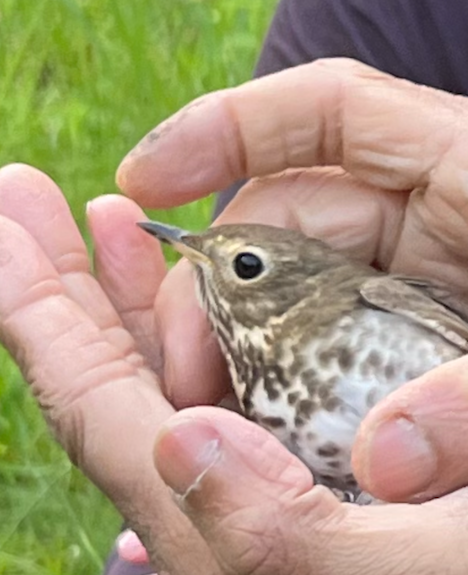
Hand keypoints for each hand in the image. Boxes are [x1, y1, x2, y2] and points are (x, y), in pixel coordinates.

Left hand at [0, 152, 467, 574]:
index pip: (95, 413)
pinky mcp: (284, 502)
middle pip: (103, 394)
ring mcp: (243, 516)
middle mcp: (210, 535)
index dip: (37, 313)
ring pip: (151, 394)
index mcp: (218, 551)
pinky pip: (203, 406)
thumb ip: (278, 534)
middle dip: (56, 288)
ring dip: (117, 300)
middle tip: (13, 197)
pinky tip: (187, 301)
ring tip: (101, 220)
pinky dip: (182, 336)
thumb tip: (176, 438)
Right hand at [118, 58, 467, 502]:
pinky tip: (252, 435)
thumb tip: (388, 464)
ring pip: (287, 290)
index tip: (140, 179)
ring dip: (237, 346)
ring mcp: (409, 285)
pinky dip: (273, 385)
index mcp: (467, 172)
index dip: (223, 125)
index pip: (330, 110)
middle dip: (219, 282)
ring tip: (211, 417)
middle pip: (286, 214)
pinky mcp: (398, 349)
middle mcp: (429, 220)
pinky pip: (312, 348)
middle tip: (189, 375)